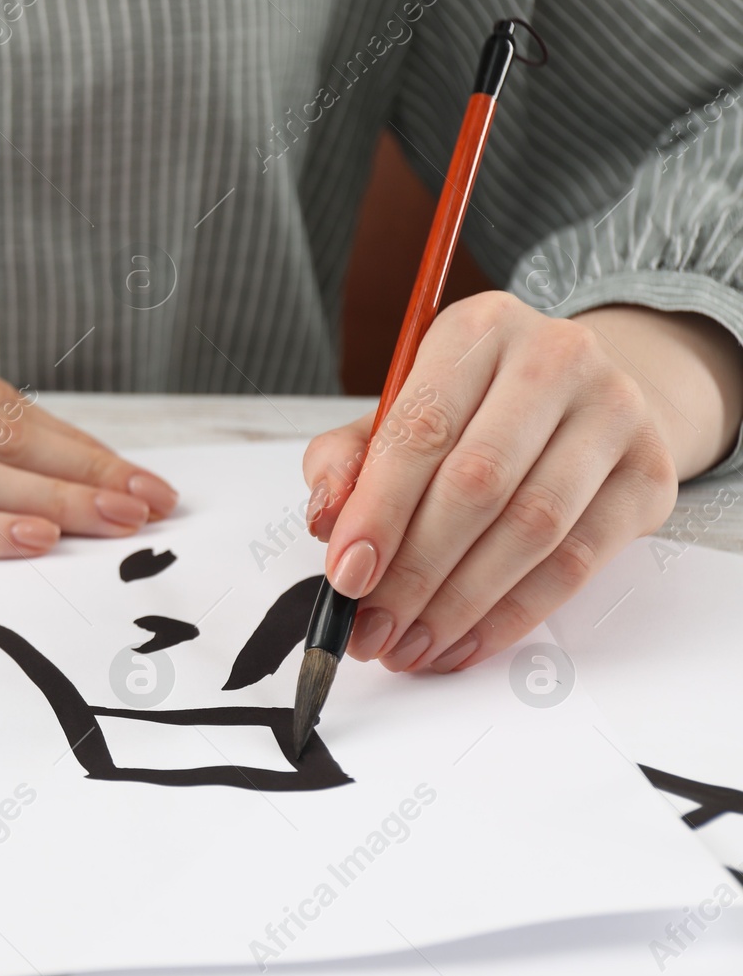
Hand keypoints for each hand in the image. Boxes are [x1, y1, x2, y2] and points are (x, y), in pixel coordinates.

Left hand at [302, 291, 742, 673]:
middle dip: (414, 572)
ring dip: (459, 603)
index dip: (378, 512)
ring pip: (531, 529)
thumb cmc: (474, 410)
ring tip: (409, 645)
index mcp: (479, 330)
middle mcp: (556, 358)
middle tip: (373, 628)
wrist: (585, 397)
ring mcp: (615, 414)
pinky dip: (512, 615)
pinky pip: (577, 563)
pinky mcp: (650, 475)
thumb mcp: (400, 412)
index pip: (420, 428)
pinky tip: (463, 643)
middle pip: (477, 484)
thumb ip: (348, 461)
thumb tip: (325, 520)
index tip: (345, 578)